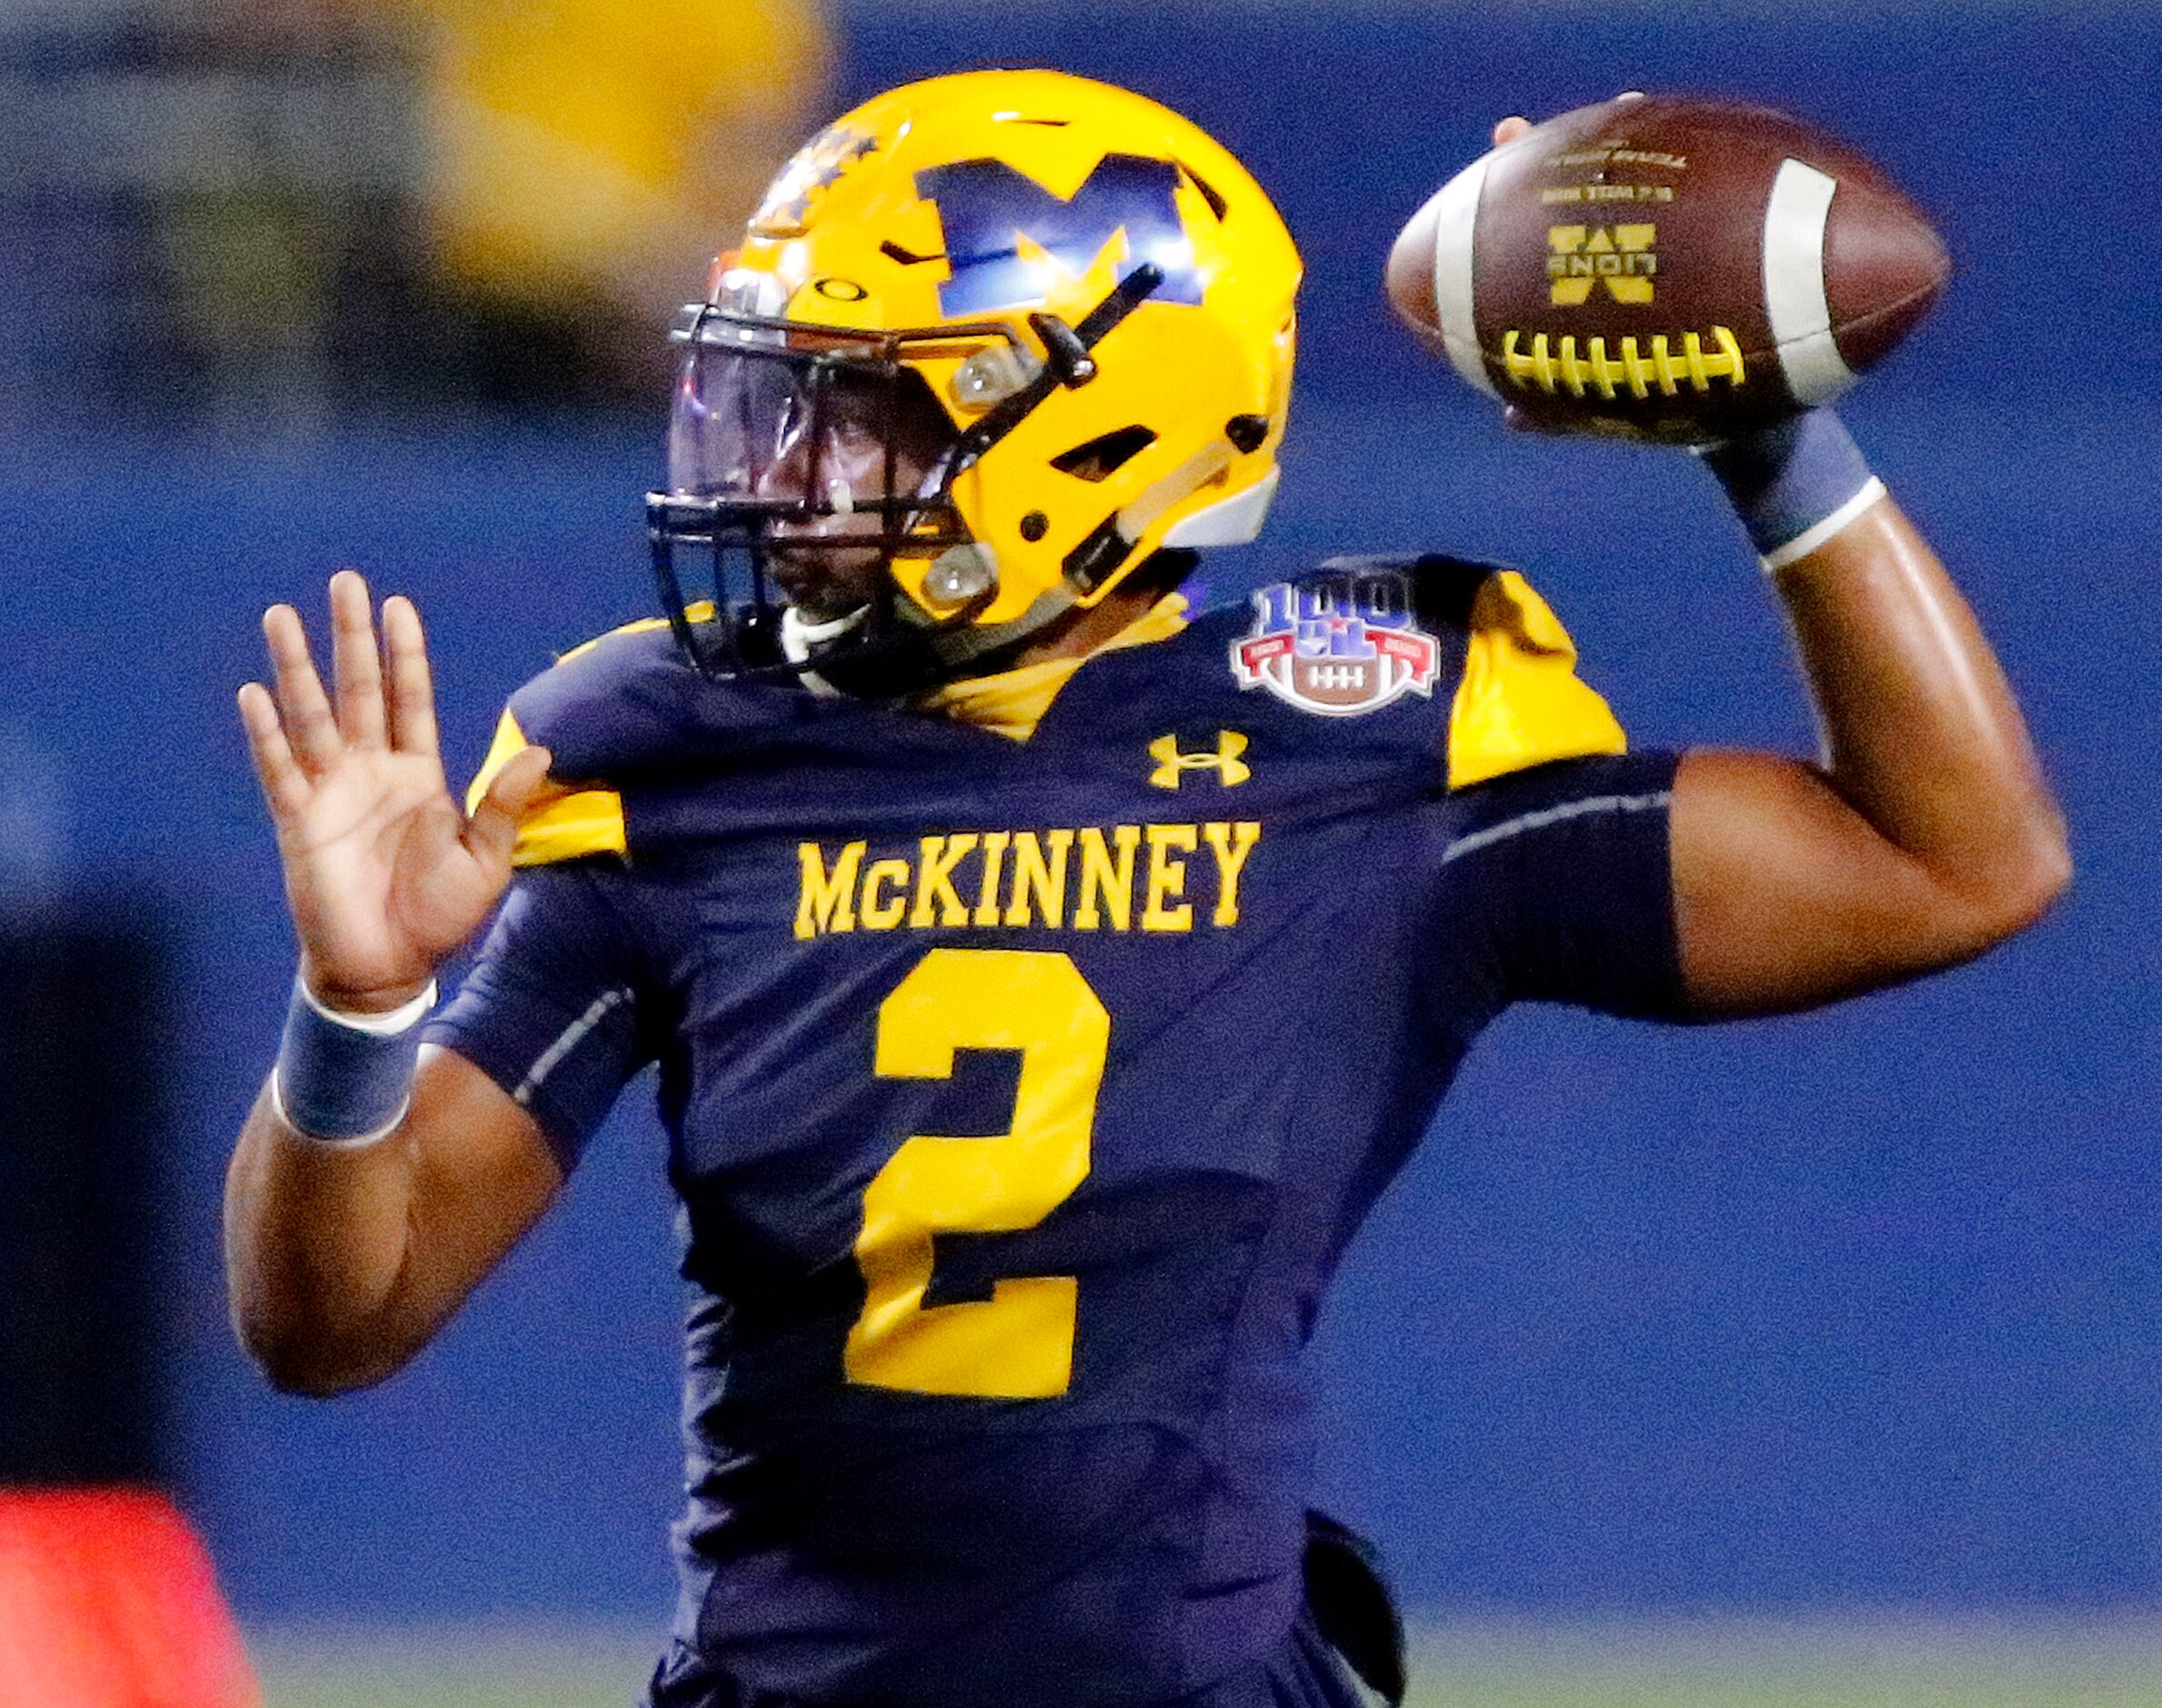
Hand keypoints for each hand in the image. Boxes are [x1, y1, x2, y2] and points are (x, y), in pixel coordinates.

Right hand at [237, 571, 552, 1012]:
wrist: (389, 966)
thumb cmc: (438, 915)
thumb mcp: (485, 860)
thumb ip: (505, 806)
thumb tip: (541, 753)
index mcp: (420, 775)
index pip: (410, 699)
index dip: (404, 654)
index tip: (399, 606)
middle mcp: (373, 772)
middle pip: (358, 691)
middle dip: (350, 639)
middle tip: (345, 582)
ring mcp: (332, 791)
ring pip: (312, 716)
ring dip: (297, 668)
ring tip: (282, 617)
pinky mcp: (299, 820)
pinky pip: (281, 767)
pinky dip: (267, 733)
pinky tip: (255, 694)